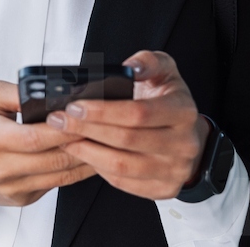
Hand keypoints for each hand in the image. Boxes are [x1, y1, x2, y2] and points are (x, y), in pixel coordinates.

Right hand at [0, 80, 95, 206]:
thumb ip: (16, 92)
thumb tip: (46, 92)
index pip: (35, 137)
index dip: (63, 127)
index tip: (83, 115)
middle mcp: (1, 169)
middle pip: (54, 158)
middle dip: (83, 141)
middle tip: (104, 125)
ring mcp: (13, 188)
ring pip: (61, 175)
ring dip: (87, 158)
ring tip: (103, 139)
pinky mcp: (23, 199)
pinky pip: (57, 184)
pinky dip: (75, 170)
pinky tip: (87, 155)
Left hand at [50, 50, 210, 199]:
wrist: (189, 134)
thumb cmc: (169, 100)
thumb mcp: (164, 71)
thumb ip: (147, 62)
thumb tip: (131, 67)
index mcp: (183, 111)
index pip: (139, 113)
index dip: (103, 111)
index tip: (75, 106)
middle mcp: (184, 143)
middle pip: (126, 140)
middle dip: (87, 130)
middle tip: (60, 121)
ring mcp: (175, 170)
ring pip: (122, 166)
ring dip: (87, 152)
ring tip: (66, 139)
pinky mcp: (164, 189)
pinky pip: (123, 182)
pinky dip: (98, 168)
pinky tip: (84, 154)